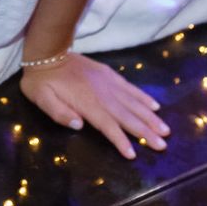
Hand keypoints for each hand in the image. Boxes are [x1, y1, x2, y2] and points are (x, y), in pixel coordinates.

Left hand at [20, 52, 168, 158]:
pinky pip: (130, 88)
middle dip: (145, 132)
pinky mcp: (109, 74)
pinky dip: (143, 97)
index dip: (120, 140)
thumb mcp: (41, 98)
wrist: (47, 51)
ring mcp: (107, 82)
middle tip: (163, 145)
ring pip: (133, 102)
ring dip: (150, 117)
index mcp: (86, 102)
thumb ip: (58, 113)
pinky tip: (155, 106)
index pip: (107, 125)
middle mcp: (102, 93)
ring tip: (165, 130)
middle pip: (127, 115)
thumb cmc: (41, 81)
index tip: (133, 154)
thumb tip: (79, 125)